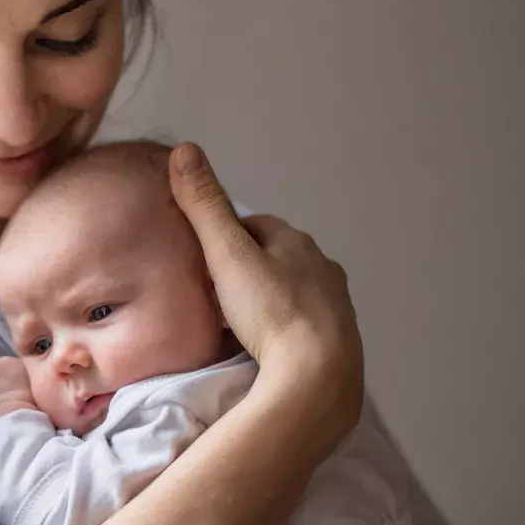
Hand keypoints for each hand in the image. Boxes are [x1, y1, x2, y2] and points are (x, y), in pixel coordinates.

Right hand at [168, 143, 363, 459]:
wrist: (317, 376)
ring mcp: (334, 304)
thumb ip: (205, 206)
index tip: (202, 257)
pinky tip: (267, 344)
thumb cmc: (270, 311)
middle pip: (275, 257)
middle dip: (248, 267)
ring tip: (239, 321)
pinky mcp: (339, 339)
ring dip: (268, 297)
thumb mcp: (226, 255)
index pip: (254, 225)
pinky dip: (284, 326)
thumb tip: (185, 148)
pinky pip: (304, 322)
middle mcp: (322, 266)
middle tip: (215, 291)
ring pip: (292, 289)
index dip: (225, 236)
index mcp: (295, 240)